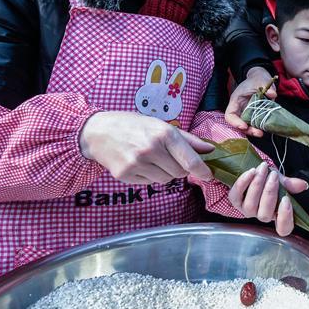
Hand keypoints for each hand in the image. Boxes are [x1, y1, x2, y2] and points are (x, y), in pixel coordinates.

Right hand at [79, 111, 213, 183]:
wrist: (98, 132)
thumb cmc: (133, 126)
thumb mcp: (161, 125)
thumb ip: (188, 139)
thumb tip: (210, 150)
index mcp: (164, 134)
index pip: (190, 160)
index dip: (203, 171)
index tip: (208, 175)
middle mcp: (151, 149)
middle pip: (180, 173)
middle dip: (180, 168)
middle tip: (168, 158)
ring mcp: (137, 163)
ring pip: (166, 180)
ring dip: (165, 173)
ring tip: (153, 159)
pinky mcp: (126, 175)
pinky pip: (149, 182)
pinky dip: (150, 176)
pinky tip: (140, 163)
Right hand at [225, 66, 275, 136]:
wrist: (261, 78)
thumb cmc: (257, 78)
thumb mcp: (260, 79)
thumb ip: (265, 86)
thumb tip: (272, 94)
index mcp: (236, 101)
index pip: (230, 115)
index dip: (235, 122)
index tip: (244, 126)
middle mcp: (240, 109)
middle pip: (239, 124)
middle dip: (248, 130)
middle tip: (258, 133)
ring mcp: (248, 113)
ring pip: (248, 126)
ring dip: (254, 131)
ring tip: (262, 133)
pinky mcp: (256, 115)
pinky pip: (256, 124)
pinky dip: (260, 127)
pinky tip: (267, 128)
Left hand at [228, 162, 308, 235]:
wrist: (255, 173)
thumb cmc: (269, 181)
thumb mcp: (282, 182)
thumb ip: (292, 185)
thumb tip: (303, 185)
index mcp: (277, 214)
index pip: (283, 228)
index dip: (285, 218)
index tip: (286, 200)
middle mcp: (261, 215)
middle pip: (265, 214)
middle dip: (269, 192)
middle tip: (273, 175)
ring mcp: (247, 209)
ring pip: (250, 205)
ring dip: (257, 185)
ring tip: (263, 169)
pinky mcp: (234, 201)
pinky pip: (235, 196)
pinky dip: (243, 182)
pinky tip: (251, 172)